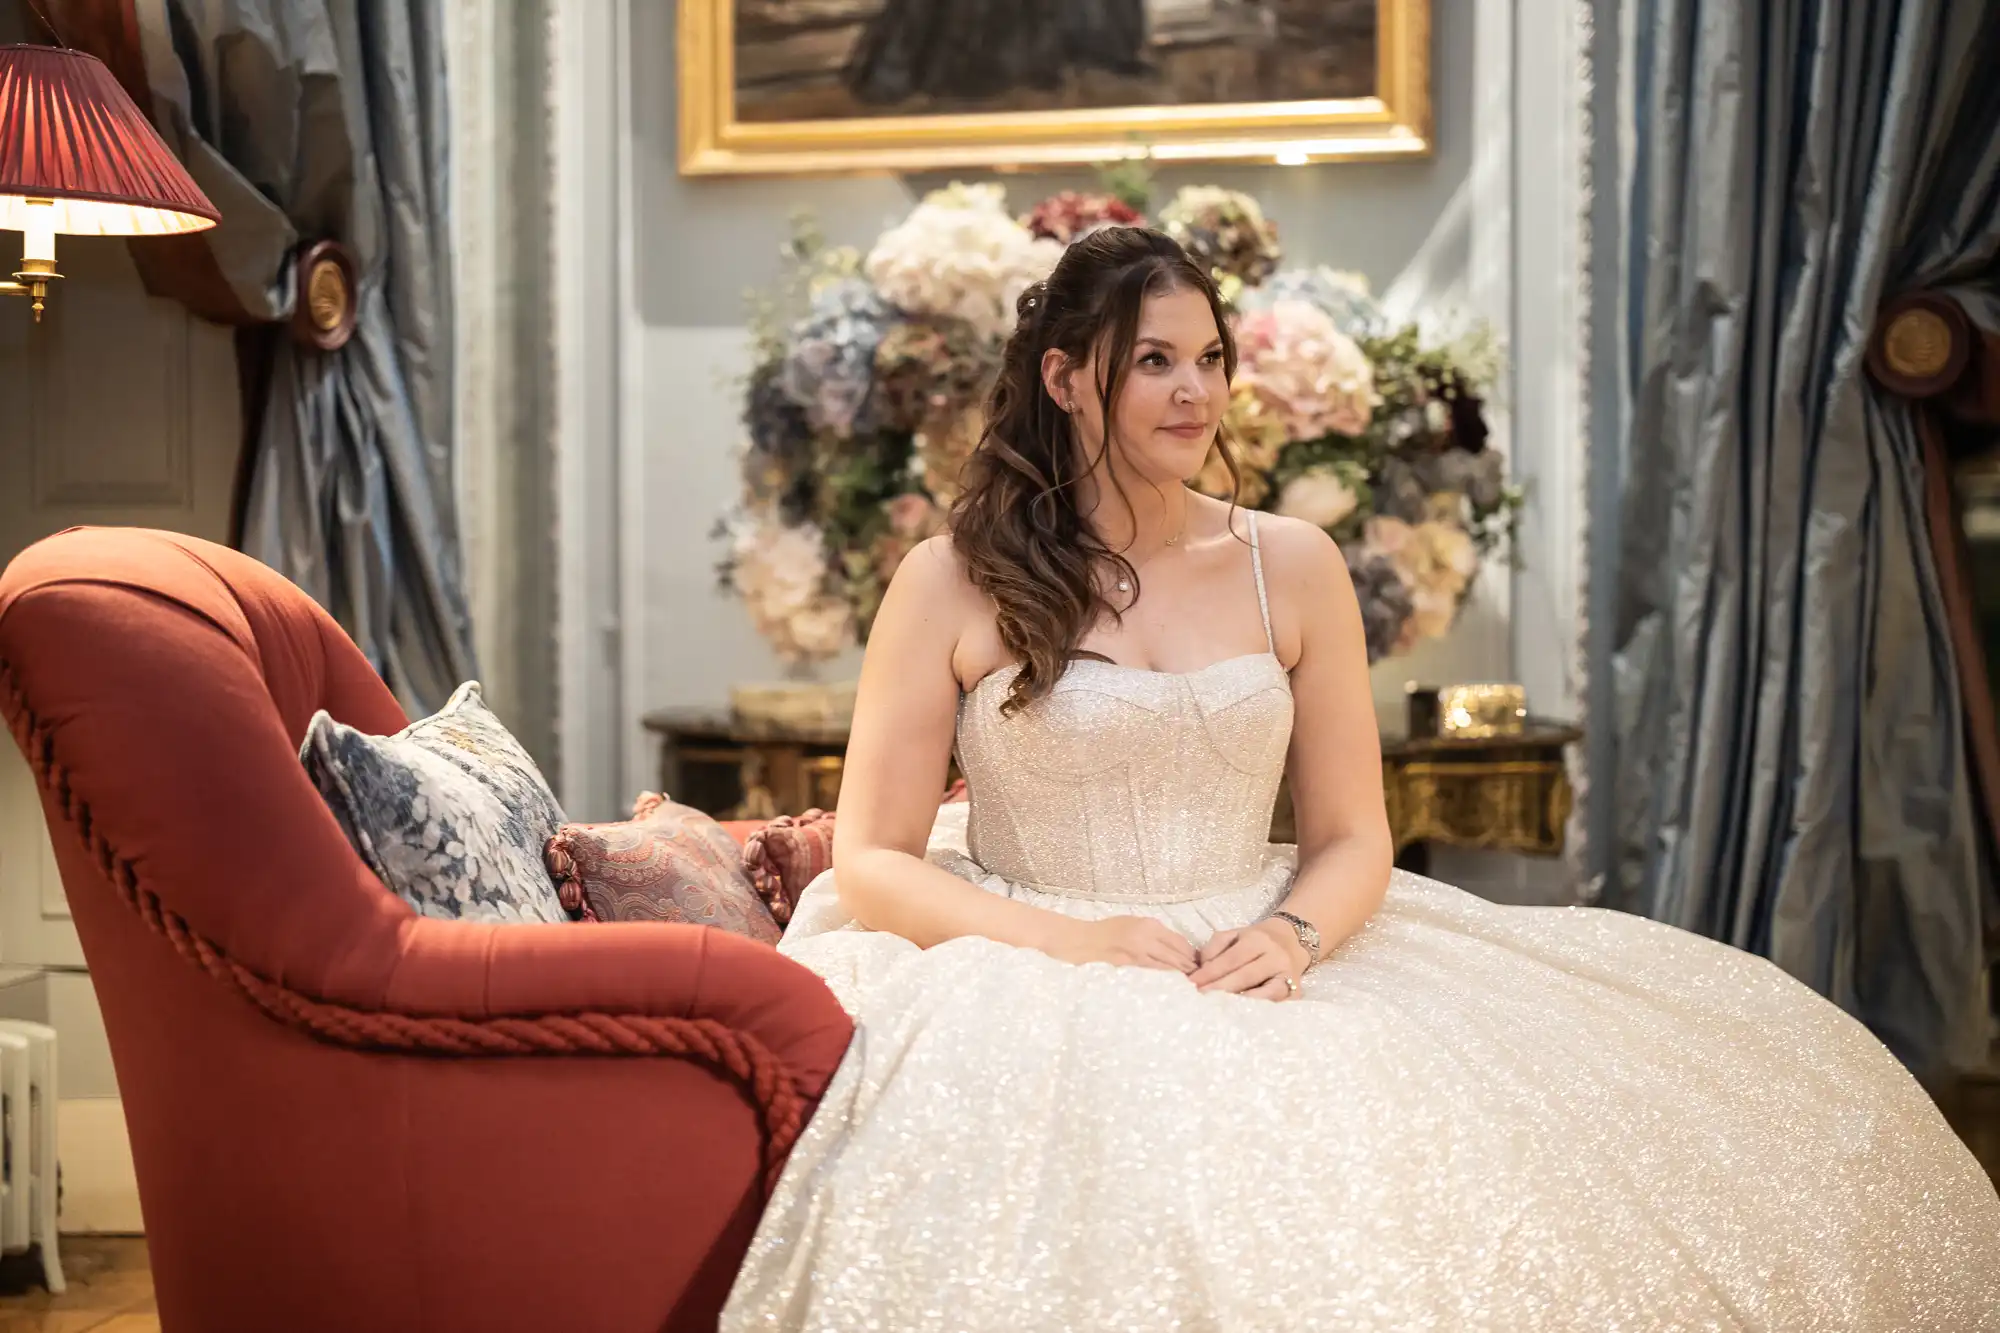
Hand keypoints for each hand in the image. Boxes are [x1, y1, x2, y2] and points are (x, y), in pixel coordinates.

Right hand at [1052, 916, 1197, 972]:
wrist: (1085, 940)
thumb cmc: (1108, 930)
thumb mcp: (1133, 922)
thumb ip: (1152, 932)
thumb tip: (1173, 945)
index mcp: (1149, 924)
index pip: (1178, 940)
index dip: (1190, 952)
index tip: (1198, 960)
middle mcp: (1147, 936)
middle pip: (1177, 953)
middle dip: (1190, 964)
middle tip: (1200, 973)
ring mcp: (1140, 951)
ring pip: (1168, 963)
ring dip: (1181, 971)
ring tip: (1191, 978)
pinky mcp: (1133, 964)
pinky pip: (1155, 970)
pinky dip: (1166, 974)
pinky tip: (1174, 980)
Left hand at [1189, 920, 1308, 999]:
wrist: (1291, 941)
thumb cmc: (1255, 941)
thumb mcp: (1234, 935)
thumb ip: (1215, 948)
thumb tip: (1202, 970)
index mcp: (1257, 940)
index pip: (1231, 958)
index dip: (1210, 972)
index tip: (1192, 984)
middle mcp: (1275, 957)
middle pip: (1245, 976)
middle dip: (1221, 989)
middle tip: (1200, 998)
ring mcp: (1288, 976)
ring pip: (1264, 993)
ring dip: (1241, 1002)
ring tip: (1219, 1009)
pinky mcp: (1296, 993)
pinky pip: (1277, 1003)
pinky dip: (1260, 1008)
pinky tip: (1242, 1013)